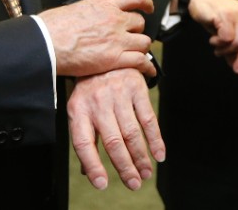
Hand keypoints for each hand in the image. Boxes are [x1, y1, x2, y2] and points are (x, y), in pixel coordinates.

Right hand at [41, 0, 153, 77]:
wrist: (46, 42)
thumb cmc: (52, 26)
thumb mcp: (77, 8)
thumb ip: (93, 11)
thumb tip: (93, 16)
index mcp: (105, 4)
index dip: (146, 4)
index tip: (148, 9)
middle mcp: (115, 18)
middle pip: (140, 23)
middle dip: (137, 31)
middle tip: (131, 38)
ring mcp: (117, 39)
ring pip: (144, 42)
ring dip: (141, 48)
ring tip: (136, 54)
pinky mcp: (114, 59)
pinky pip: (140, 61)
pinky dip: (147, 66)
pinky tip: (148, 71)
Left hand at [68, 68, 165, 190]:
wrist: (106, 55)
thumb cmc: (91, 89)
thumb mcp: (81, 110)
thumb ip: (86, 139)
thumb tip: (87, 171)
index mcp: (78, 110)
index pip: (83, 143)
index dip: (92, 164)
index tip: (101, 183)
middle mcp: (97, 103)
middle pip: (112, 141)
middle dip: (125, 166)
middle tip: (134, 182)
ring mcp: (118, 94)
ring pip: (132, 133)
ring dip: (141, 157)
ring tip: (146, 172)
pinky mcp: (136, 88)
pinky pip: (148, 118)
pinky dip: (155, 139)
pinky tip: (159, 154)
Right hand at [187, 0, 237, 73]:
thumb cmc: (212, 13)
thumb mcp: (225, 30)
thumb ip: (233, 46)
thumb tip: (237, 64)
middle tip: (234, 68)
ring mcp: (236, 14)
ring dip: (227, 51)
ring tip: (217, 50)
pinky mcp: (224, 15)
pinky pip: (227, 37)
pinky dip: (219, 43)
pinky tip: (213, 40)